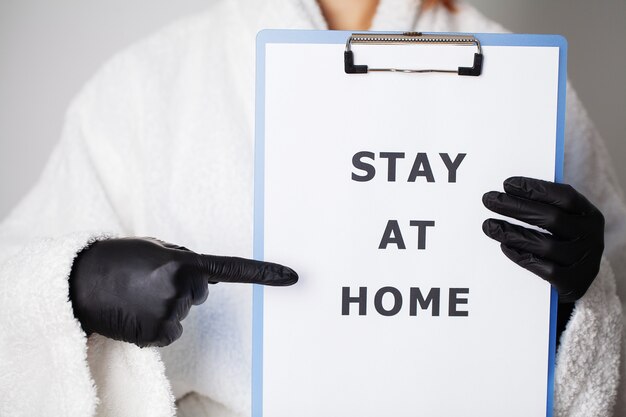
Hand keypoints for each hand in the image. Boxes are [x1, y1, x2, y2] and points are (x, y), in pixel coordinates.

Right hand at [69, 237, 297, 346]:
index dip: (265, 273)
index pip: (233, 269)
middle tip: (151, 282)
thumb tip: (209, 274)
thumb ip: (184, 259)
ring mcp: (170, 313)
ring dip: (165, 306)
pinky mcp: (158, 334)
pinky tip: (137, 313)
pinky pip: (170, 332)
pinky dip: (157, 326)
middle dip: (182, 288)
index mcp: (184, 262)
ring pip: (183, 314)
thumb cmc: (118, 260)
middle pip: (200, 294)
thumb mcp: (154, 248)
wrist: (80, 282)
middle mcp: (181, 288)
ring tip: (138, 296)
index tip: (292, 277)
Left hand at [482, 176, 603, 302]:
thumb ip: (544, 207)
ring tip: (489, 225)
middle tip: (489, 200)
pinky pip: (544, 269)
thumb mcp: (565, 222)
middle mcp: (592, 237)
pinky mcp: (573, 283)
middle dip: (516, 207)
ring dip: (512, 233)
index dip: (536, 189)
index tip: (507, 184)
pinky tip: (504, 246)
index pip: (565, 196)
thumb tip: (508, 192)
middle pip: (552, 218)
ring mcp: (584, 262)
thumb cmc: (564, 242)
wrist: (579, 281)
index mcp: (590, 215)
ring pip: (545, 245)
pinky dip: (521, 256)